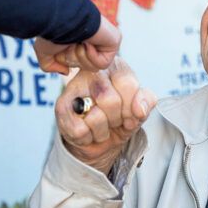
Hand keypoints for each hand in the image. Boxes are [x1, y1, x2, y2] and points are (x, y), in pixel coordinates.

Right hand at [34, 16, 121, 74]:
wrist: (61, 19)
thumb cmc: (52, 31)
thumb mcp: (45, 52)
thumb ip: (51, 65)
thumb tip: (67, 71)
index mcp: (81, 41)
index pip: (78, 63)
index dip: (69, 60)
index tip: (64, 48)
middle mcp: (94, 40)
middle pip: (86, 66)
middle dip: (74, 58)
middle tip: (71, 43)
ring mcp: (105, 40)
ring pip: (94, 66)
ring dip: (81, 57)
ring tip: (79, 41)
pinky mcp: (114, 41)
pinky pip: (103, 63)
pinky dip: (91, 56)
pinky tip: (88, 42)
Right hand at [55, 57, 156, 173]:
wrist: (99, 141)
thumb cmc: (120, 119)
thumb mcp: (140, 111)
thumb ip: (146, 103)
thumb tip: (139, 109)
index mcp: (116, 67)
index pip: (128, 84)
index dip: (132, 107)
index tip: (131, 114)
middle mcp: (93, 72)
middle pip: (111, 101)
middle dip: (116, 119)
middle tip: (114, 120)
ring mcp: (74, 87)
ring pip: (95, 118)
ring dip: (102, 132)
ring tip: (101, 126)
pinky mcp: (61, 106)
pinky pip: (80, 131)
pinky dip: (88, 138)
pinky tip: (88, 131)